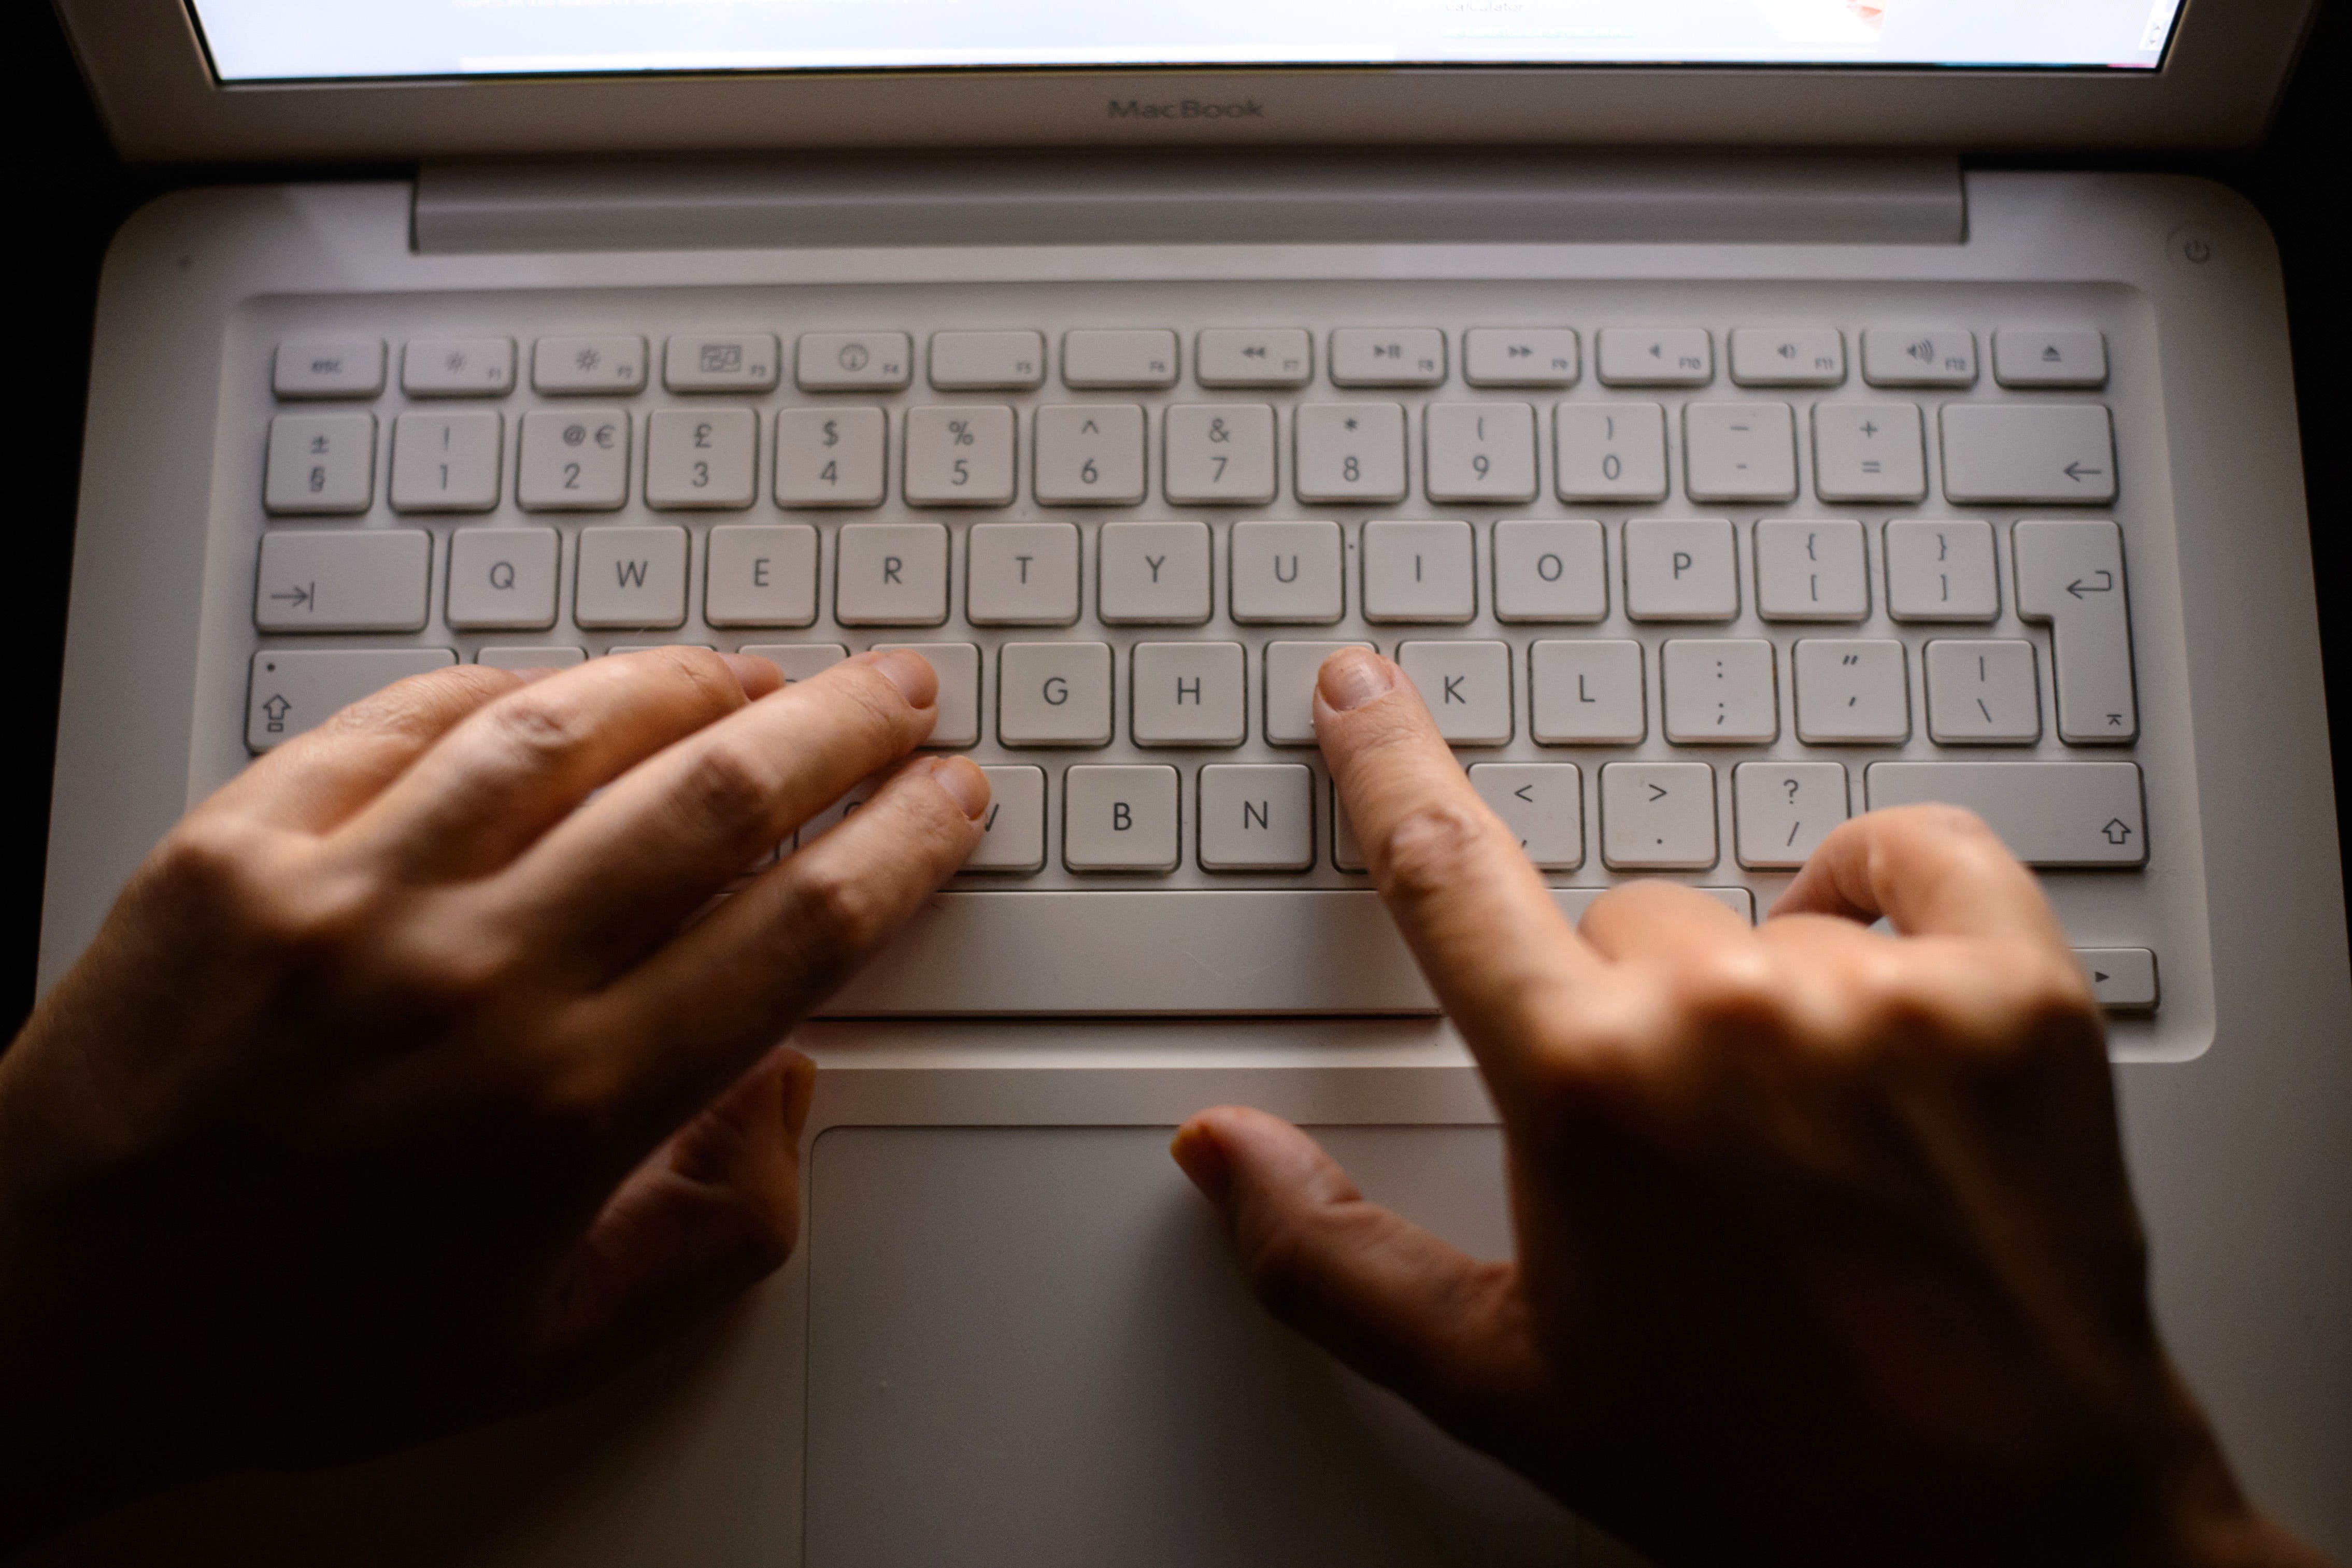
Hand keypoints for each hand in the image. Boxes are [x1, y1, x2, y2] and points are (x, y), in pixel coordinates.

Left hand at [0, 647, 987, 1550]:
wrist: (50, 1306)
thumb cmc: (295, 1333)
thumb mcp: (552, 1341)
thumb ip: (718, 1232)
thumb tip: (790, 1086)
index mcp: (571, 1106)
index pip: (798, 928)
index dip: (900, 845)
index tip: (945, 802)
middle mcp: (475, 981)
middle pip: (716, 799)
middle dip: (841, 729)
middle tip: (896, 696)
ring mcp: (351, 895)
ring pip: (573, 727)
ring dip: (694, 682)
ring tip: (757, 675)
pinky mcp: (242, 840)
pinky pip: (410, 717)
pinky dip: (514, 687)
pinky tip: (571, 688)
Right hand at [1173, 649, 2327, 1567]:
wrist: (2011, 1534)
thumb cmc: (1766, 1469)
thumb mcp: (1510, 1383)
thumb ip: (1333, 1256)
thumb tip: (1222, 1155)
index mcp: (1586, 1088)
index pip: (1444, 871)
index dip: (1390, 764)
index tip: (1366, 692)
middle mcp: (1725, 1012)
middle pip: (1621, 926)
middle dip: (1631, 1021)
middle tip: (1695, 1161)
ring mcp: (1881, 992)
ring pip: (1763, 917)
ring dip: (1767, 1000)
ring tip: (1815, 1149)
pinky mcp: (2017, 989)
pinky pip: (1920, 853)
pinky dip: (1893, 897)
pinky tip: (1886, 999)